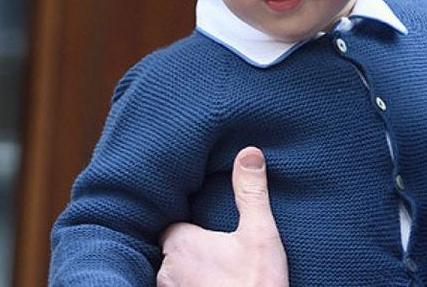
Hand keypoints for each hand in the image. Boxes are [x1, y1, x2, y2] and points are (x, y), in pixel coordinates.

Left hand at [157, 147, 289, 286]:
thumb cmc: (255, 284)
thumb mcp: (260, 232)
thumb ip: (251, 192)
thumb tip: (249, 152)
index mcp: (181, 244)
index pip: (173, 228)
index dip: (190, 229)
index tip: (208, 230)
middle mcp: (166, 271)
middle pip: (172, 254)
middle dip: (190, 254)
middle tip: (217, 255)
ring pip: (173, 280)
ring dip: (189, 278)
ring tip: (216, 276)